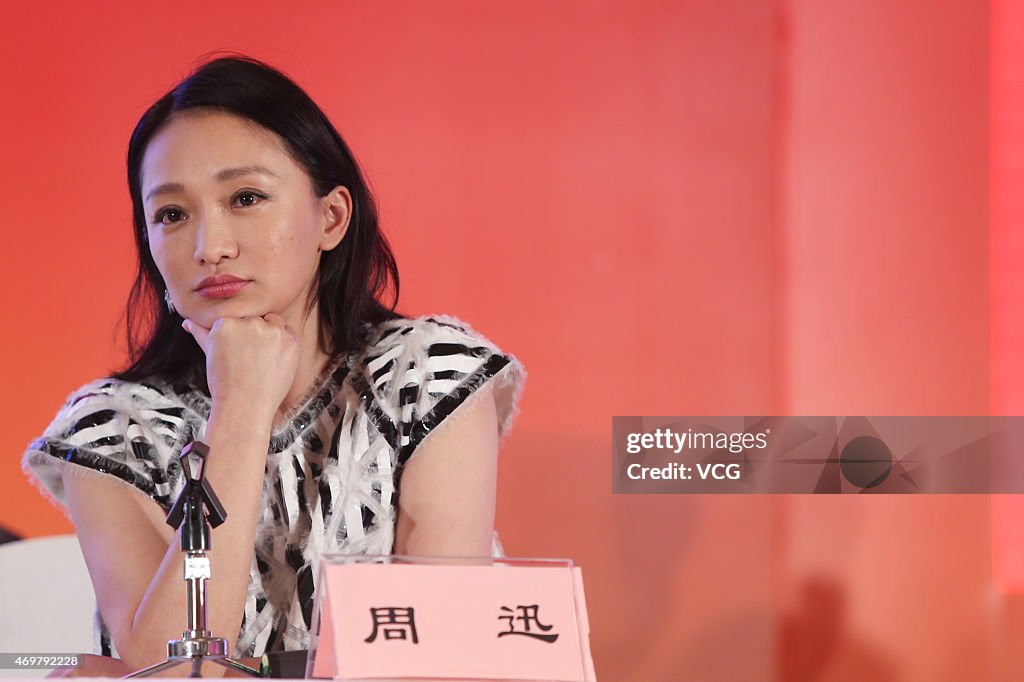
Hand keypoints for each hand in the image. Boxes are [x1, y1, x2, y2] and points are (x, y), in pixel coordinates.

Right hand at [182, 313, 299, 423]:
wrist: (245, 407)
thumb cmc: (226, 384)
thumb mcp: (210, 355)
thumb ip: (202, 334)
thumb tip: (188, 322)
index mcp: (224, 323)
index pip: (237, 319)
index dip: (239, 337)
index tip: (238, 353)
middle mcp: (248, 323)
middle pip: (255, 319)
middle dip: (254, 335)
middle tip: (249, 359)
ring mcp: (271, 331)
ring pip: (273, 322)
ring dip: (271, 335)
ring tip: (261, 360)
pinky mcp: (289, 341)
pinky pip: (290, 332)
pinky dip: (285, 343)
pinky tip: (274, 360)